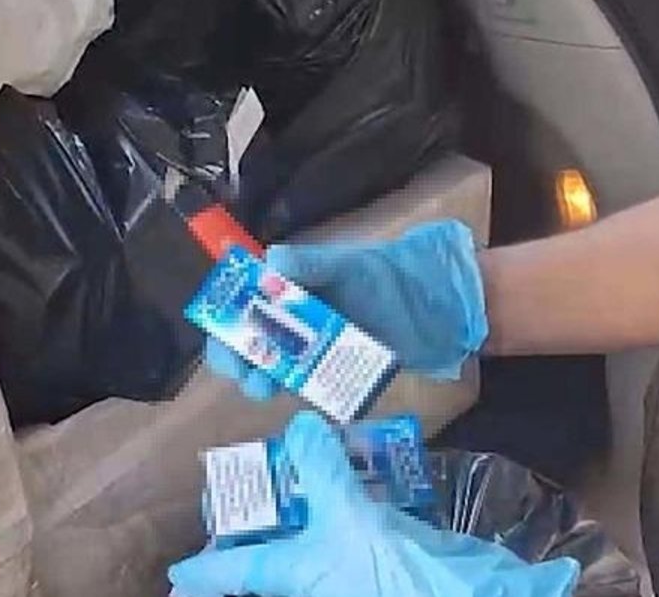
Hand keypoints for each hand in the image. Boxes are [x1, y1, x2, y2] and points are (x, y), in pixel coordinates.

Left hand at [169, 412, 578, 596]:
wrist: (465, 596)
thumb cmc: (390, 572)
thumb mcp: (347, 515)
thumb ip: (322, 468)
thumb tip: (302, 426)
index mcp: (289, 574)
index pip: (231, 572)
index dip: (202, 570)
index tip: (177, 570)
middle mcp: (308, 575)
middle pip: (267, 556)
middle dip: (256, 525)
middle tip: (246, 483)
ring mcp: (342, 568)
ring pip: (306, 538)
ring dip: (301, 505)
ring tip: (294, 463)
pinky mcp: (376, 556)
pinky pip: (345, 526)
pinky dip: (342, 499)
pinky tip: (351, 468)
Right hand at [206, 220, 487, 400]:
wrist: (432, 307)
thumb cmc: (384, 277)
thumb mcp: (347, 265)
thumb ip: (311, 263)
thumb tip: (272, 260)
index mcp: (284, 291)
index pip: (240, 307)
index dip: (226, 325)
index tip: (225, 341)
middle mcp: (290, 323)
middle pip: (248, 344)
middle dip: (238, 360)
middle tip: (244, 374)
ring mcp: (310, 351)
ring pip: (272, 369)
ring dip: (261, 380)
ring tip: (264, 389)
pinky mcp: (333, 376)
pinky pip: (308, 387)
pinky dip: (299, 394)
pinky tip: (300, 398)